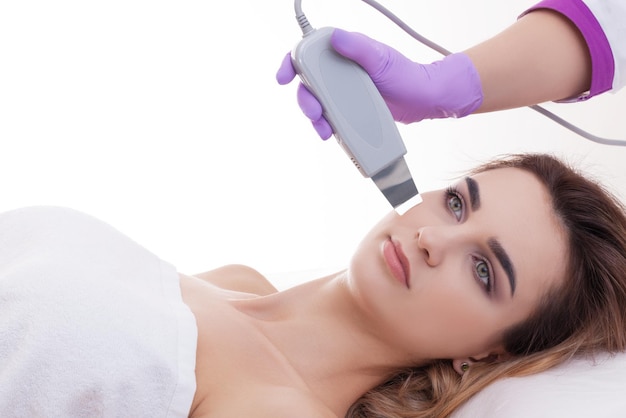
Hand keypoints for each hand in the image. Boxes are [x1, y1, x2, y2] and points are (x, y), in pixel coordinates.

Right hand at [276, 29, 483, 138]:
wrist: (425, 100)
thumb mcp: (382, 60)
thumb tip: (336, 37)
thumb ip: (358, 48)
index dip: (291, 62)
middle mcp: (341, 71)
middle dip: (305, 100)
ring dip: (315, 118)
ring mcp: (345, 91)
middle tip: (314, 113)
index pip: (309, 52)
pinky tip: (332, 134)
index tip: (284, 77)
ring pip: (318, 104)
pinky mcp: (351, 109)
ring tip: (324, 130)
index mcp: (344, 52)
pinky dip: (328, 126)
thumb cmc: (408, 75)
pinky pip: (332, 117)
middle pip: (309, 84)